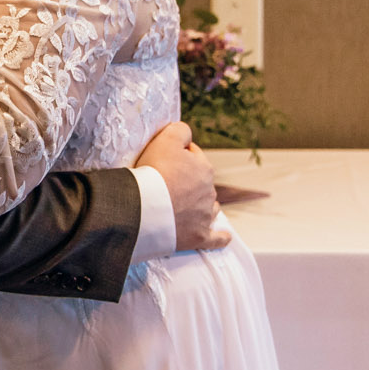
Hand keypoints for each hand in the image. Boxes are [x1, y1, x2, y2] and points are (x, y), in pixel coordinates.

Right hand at [135, 121, 231, 251]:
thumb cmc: (153, 172)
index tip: (162, 161)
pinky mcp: (199, 237)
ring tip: (182, 207)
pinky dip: (220, 237)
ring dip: (200, 205)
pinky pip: (216, 239)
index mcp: (204, 168)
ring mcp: (205, 216)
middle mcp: (209, 192)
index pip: (193, 156)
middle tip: (164, 184)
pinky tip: (224, 237)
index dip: (177, 156)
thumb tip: (186, 133)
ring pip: (209, 207)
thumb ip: (180, 130)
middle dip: (187, 181)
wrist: (144, 208)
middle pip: (200, 182)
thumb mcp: (165, 139)